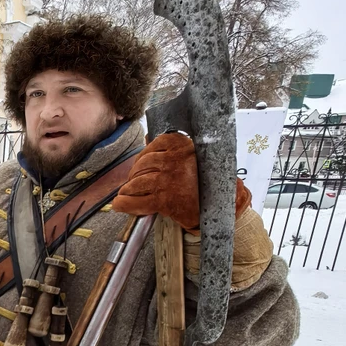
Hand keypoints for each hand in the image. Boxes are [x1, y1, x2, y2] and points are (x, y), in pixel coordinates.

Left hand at [111, 131, 250, 230]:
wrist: (225, 206)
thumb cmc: (211, 182)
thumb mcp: (196, 157)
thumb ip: (173, 149)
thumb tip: (148, 139)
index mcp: (183, 146)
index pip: (153, 145)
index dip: (144, 156)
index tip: (142, 162)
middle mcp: (174, 161)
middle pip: (142, 164)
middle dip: (135, 173)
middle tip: (134, 182)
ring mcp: (167, 180)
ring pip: (136, 182)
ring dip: (128, 189)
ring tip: (127, 193)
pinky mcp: (164, 200)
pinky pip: (136, 201)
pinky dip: (124, 203)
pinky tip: (120, 205)